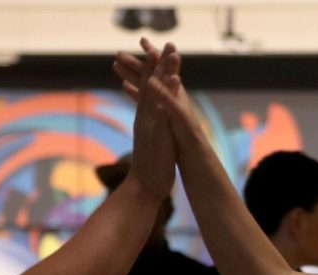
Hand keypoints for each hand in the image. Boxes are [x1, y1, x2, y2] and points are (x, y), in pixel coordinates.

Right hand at [114, 39, 195, 193]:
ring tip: (173, 54)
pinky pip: (163, 109)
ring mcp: (151, 124)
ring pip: (156, 92)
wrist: (143, 187)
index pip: (150, 89)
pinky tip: (175, 80)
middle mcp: (146, 118)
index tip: (161, 53)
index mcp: (146, 119)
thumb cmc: (150, 167)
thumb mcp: (151, 143)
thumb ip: (152, 130)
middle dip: (160, 64)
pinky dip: (167, 93)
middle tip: (168, 44)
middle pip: (152, 85)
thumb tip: (154, 123)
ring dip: (164, 72)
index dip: (155, 72)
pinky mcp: (158, 132)